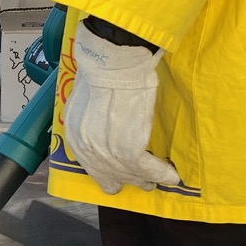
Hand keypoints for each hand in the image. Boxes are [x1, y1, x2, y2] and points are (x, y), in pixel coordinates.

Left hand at [61, 20, 180, 193]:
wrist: (114, 63)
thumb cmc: (103, 69)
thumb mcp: (86, 97)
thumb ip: (90, 117)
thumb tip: (102, 123)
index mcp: (73, 133)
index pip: (89, 163)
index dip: (106, 172)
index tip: (116, 179)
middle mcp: (86, 148)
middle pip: (108, 174)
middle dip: (127, 179)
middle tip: (143, 183)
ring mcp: (106, 152)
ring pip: (128, 173)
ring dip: (146, 178)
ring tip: (158, 180)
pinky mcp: (128, 151)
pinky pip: (147, 168)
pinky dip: (161, 172)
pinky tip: (171, 176)